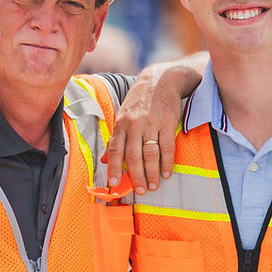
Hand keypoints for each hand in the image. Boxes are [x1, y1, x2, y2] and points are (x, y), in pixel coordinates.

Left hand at [103, 73, 179, 194]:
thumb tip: (104, 161)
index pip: (115, 150)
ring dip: (151, 173)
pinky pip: (167, 147)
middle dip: (135, 176)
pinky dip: (166, 162)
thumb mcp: (123, 116)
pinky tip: (165, 173)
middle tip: (139, 191)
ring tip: (152, 186)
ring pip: (149, 154)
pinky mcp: (167, 123)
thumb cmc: (140, 101)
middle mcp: (134, 125)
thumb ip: (115, 139)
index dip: (114, 168)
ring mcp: (151, 124)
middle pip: (132, 155)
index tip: (114, 184)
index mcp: (121, 124)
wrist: (160, 80)